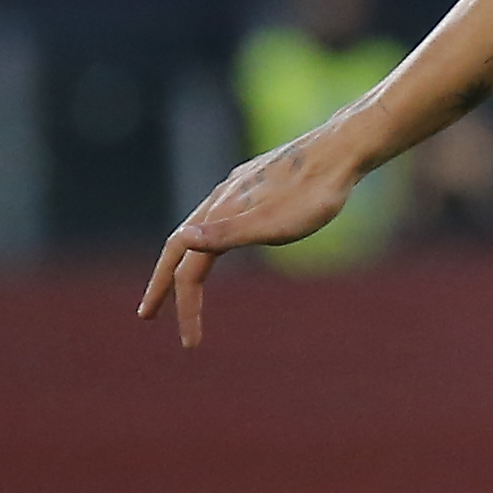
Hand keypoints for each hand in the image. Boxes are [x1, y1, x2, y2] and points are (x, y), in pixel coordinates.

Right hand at [137, 127, 365, 346]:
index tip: (190, 342)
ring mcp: (237, 189)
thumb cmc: (315, 193)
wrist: (343, 150)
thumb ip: (229, 234)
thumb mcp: (275, 223)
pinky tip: (220, 238)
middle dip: (165, 285)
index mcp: (219, 215)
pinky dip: (210, 238)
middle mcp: (220, 200)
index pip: (188, 271)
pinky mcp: (255, 182)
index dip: (185, 306)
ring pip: (200, 230)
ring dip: (186, 260)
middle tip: (149, 314)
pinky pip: (221, 216)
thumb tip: (181, 240)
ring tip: (182, 284)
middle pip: (181, 249)